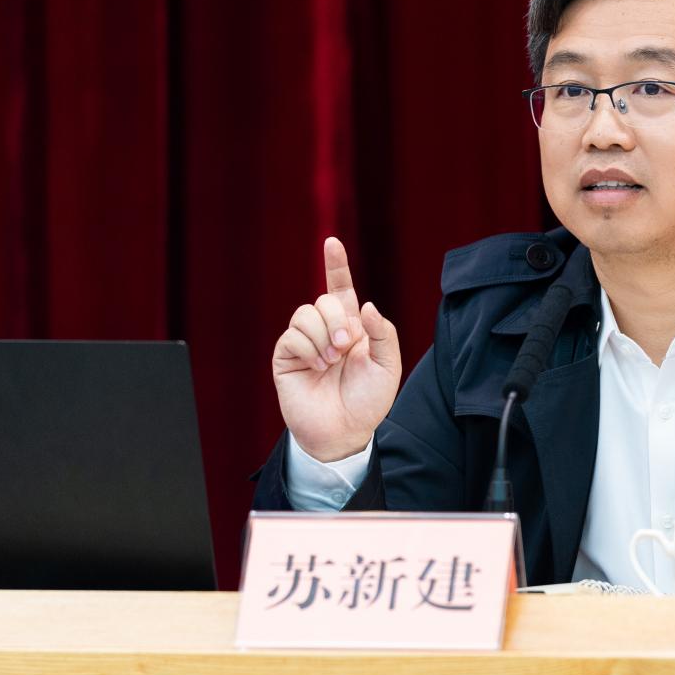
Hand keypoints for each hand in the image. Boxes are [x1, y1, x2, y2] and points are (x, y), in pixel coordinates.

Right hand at [271, 238, 401, 462]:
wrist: (345, 432)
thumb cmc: (368, 401)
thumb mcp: (388, 365)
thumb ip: (383, 333)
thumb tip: (365, 304)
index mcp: (351, 326)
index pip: (341, 288)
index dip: (336, 264)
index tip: (332, 242)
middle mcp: (326, 330)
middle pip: (324, 299)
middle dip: (337, 320)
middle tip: (345, 347)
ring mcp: (305, 343)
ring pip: (305, 313)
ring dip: (323, 335)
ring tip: (331, 361)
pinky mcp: (287, 357)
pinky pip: (292, 336)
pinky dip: (308, 348)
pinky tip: (317, 366)